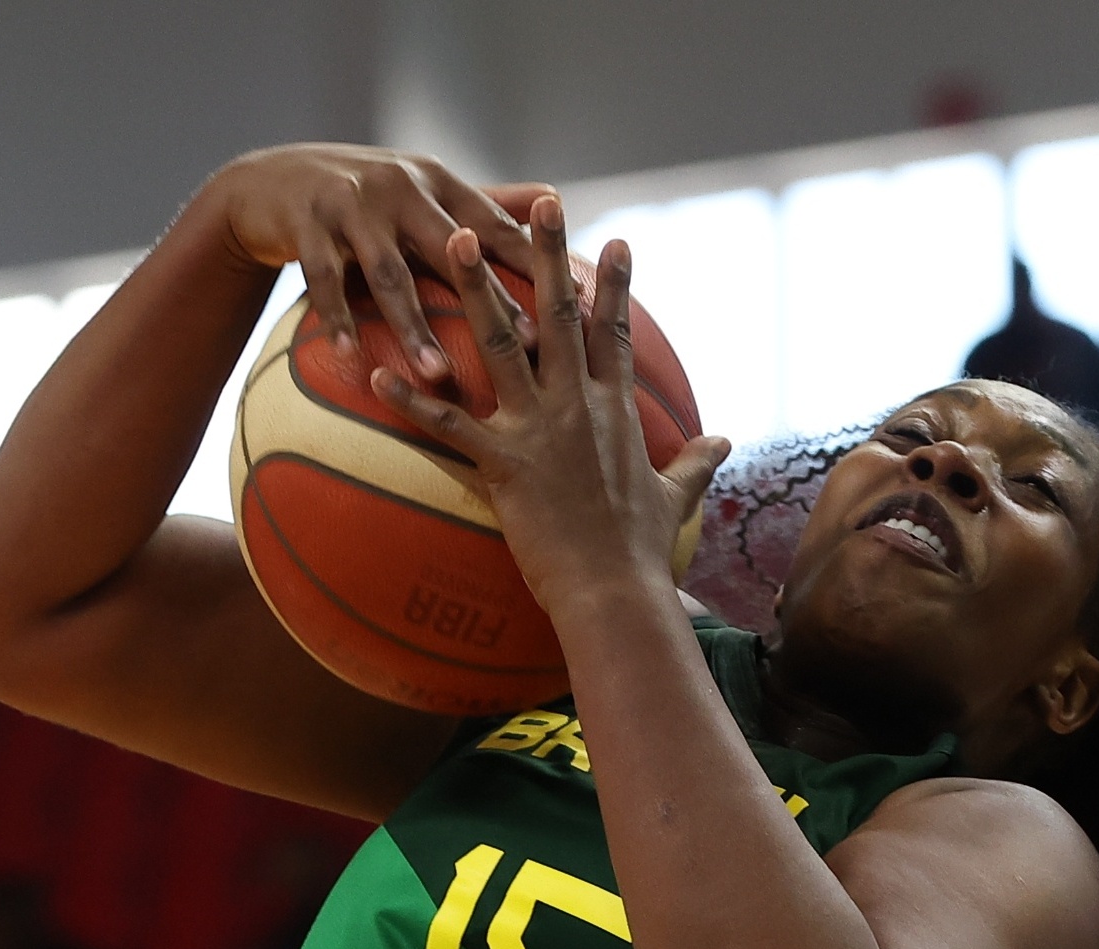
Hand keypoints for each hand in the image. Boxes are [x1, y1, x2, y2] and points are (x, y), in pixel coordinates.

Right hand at [207, 143, 542, 381]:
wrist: (271, 178)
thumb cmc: (368, 198)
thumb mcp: (424, 190)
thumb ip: (485, 200)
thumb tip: (553, 197)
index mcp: (437, 183)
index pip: (495, 224)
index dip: (537, 262)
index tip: (577, 303)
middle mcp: (399, 187)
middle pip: (452, 249)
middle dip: (491, 297)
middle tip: (529, 344)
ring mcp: (350, 204)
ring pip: (389, 272)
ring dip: (413, 325)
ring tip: (438, 372)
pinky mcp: (305, 222)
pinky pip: (325, 280)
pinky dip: (338, 319)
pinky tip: (351, 357)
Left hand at [373, 196, 728, 621]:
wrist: (618, 595)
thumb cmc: (644, 555)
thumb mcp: (677, 501)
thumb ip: (697, 464)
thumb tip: (724, 441)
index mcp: (616, 413)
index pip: (616, 334)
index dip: (616, 286)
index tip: (615, 241)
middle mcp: (578, 407)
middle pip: (560, 314)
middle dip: (547, 253)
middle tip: (538, 202)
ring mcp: (539, 431)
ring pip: (500, 344)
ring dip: (473, 288)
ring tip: (448, 238)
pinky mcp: (504, 464)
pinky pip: (447, 424)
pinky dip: (409, 400)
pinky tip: (374, 371)